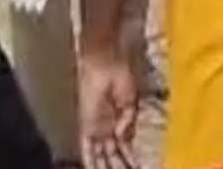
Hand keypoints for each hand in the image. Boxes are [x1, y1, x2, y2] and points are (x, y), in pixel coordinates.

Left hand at [80, 51, 139, 168]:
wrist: (105, 64)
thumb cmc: (120, 75)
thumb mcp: (130, 101)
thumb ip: (128, 122)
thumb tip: (123, 138)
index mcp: (119, 122)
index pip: (124, 148)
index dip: (129, 160)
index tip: (136, 168)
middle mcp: (107, 129)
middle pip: (112, 155)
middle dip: (117, 166)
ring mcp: (96, 129)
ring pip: (101, 156)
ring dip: (107, 166)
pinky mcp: (86, 127)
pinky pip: (87, 149)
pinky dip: (90, 160)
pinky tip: (93, 168)